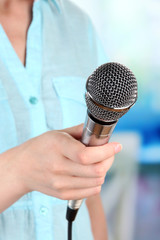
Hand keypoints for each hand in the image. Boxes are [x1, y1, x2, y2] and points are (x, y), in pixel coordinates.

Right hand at [5, 124, 121, 200]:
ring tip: (98, 162)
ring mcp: (60, 184)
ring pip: (96, 182)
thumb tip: (100, 131)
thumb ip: (80, 131)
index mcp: (57, 148)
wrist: (22, 168)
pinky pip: (90, 192)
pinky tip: (91, 173)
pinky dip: (97, 182)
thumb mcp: (57, 133)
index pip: (86, 155)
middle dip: (109, 160)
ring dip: (104, 170)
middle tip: (109, 153)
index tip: (116, 146)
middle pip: (96, 170)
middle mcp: (58, 168)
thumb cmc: (40, 147)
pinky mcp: (63, 194)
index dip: (106, 152)